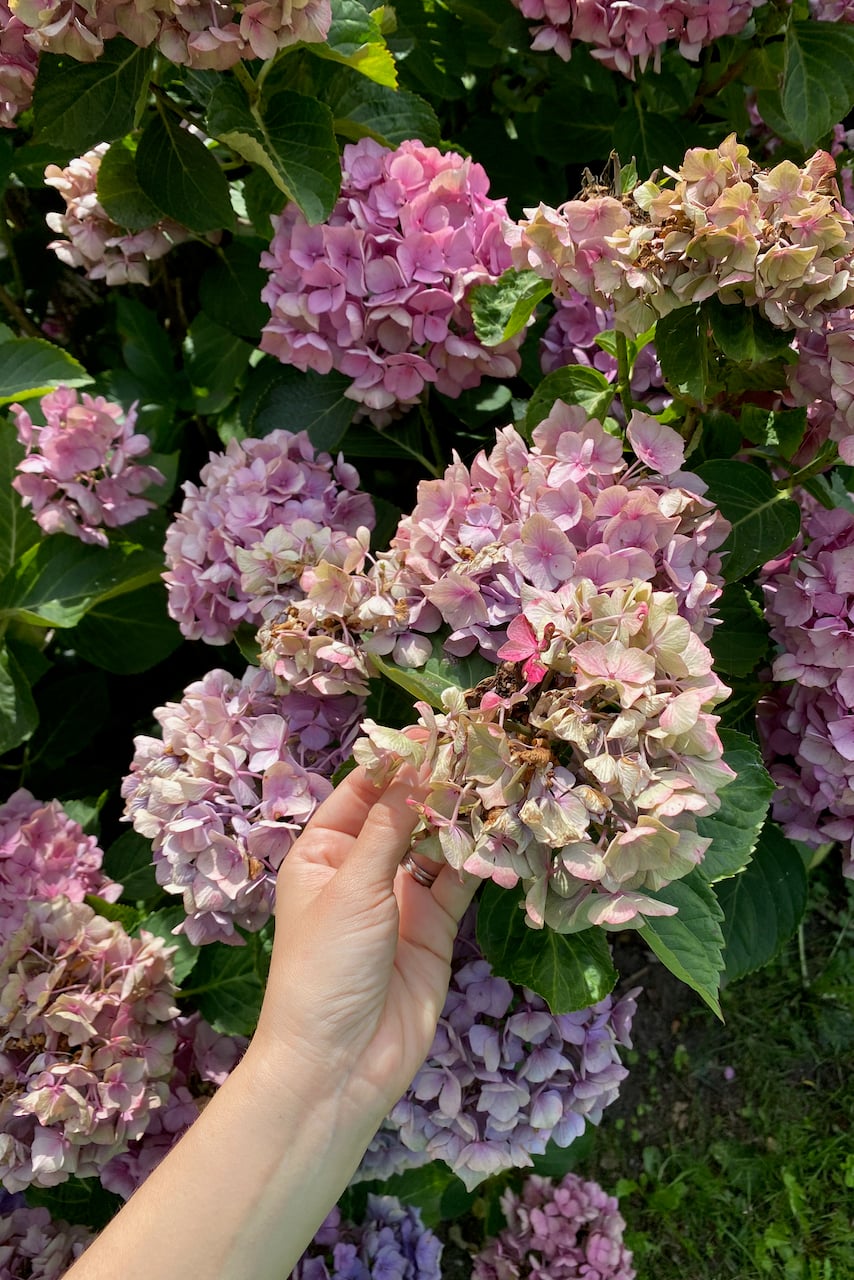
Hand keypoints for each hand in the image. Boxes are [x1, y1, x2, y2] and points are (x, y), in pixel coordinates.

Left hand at [248, 765, 477, 1118]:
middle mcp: (362, 869)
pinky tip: (504, 831)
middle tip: (481, 750)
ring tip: (500, 781)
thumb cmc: (324, 969)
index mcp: (323, 853)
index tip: (436, 732)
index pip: (363, 791)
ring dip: (463, 817)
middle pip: (404, 812)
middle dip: (437, 784)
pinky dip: (480, 858)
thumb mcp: (352, 887)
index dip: (396, 760)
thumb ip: (389, 825)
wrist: (339, 1066)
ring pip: (437, 844)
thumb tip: (412, 763)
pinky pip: (459, 882)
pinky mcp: (435, 928)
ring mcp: (400, 899)